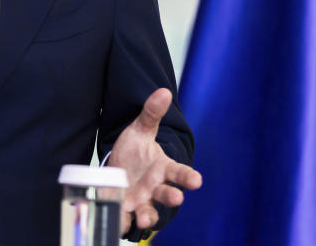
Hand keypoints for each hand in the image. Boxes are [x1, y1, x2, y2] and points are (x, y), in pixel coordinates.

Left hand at [108, 88, 202, 233]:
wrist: (118, 168)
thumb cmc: (135, 151)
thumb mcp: (140, 129)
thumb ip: (151, 113)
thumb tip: (163, 92)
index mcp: (163, 168)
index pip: (179, 173)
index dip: (188, 177)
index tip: (197, 180)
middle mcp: (155, 188)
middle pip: (167, 194)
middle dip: (171, 197)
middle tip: (176, 198)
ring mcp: (141, 201)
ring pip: (149, 212)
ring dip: (148, 217)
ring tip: (144, 219)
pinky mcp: (125, 210)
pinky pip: (125, 220)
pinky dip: (123, 223)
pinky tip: (120, 223)